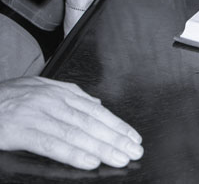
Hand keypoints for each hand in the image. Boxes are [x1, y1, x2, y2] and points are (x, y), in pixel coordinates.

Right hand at [0, 77, 142, 169]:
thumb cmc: (8, 98)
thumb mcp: (40, 88)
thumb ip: (70, 95)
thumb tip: (97, 104)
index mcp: (59, 92)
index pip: (96, 111)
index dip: (117, 125)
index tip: (133, 138)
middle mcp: (52, 101)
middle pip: (91, 123)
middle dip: (115, 139)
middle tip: (134, 152)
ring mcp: (36, 114)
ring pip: (76, 133)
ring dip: (101, 148)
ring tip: (119, 158)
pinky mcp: (20, 130)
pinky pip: (51, 144)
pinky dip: (73, 154)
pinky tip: (89, 162)